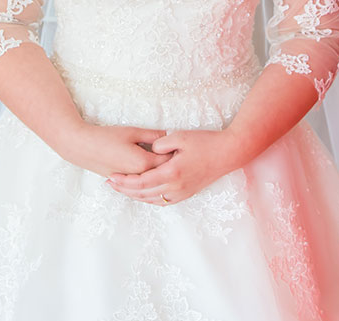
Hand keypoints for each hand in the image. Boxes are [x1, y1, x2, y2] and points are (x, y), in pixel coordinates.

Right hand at [63, 122, 173, 177]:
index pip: (168, 161)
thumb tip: (168, 136)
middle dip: (170, 164)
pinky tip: (153, 170)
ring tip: (167, 161)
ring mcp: (130, 183)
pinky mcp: (123, 183)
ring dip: (160, 173)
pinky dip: (149, 178)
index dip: (176, 153)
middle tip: (179, 153)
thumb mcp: (132, 131)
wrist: (83, 147)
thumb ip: (152, 135)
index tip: (183, 146)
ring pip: (152, 182)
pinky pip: (141, 185)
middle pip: (162, 173)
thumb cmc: (107, 137)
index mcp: (143, 163)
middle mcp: (138, 177)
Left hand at [106, 128, 240, 204]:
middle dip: (125, 190)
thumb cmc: (206, 142)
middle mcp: (176, 187)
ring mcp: (182, 193)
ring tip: (121, 189)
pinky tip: (142, 194)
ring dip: (135, 196)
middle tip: (110, 183)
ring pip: (152, 200)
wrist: (228, 154)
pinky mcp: (186, 194)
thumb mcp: (181, 136)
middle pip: (143, 194)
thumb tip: (150, 149)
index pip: (141, 182)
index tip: (111, 176)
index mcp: (172, 172)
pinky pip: (163, 202)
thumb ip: (161, 143)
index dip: (124, 181)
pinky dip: (149, 199)